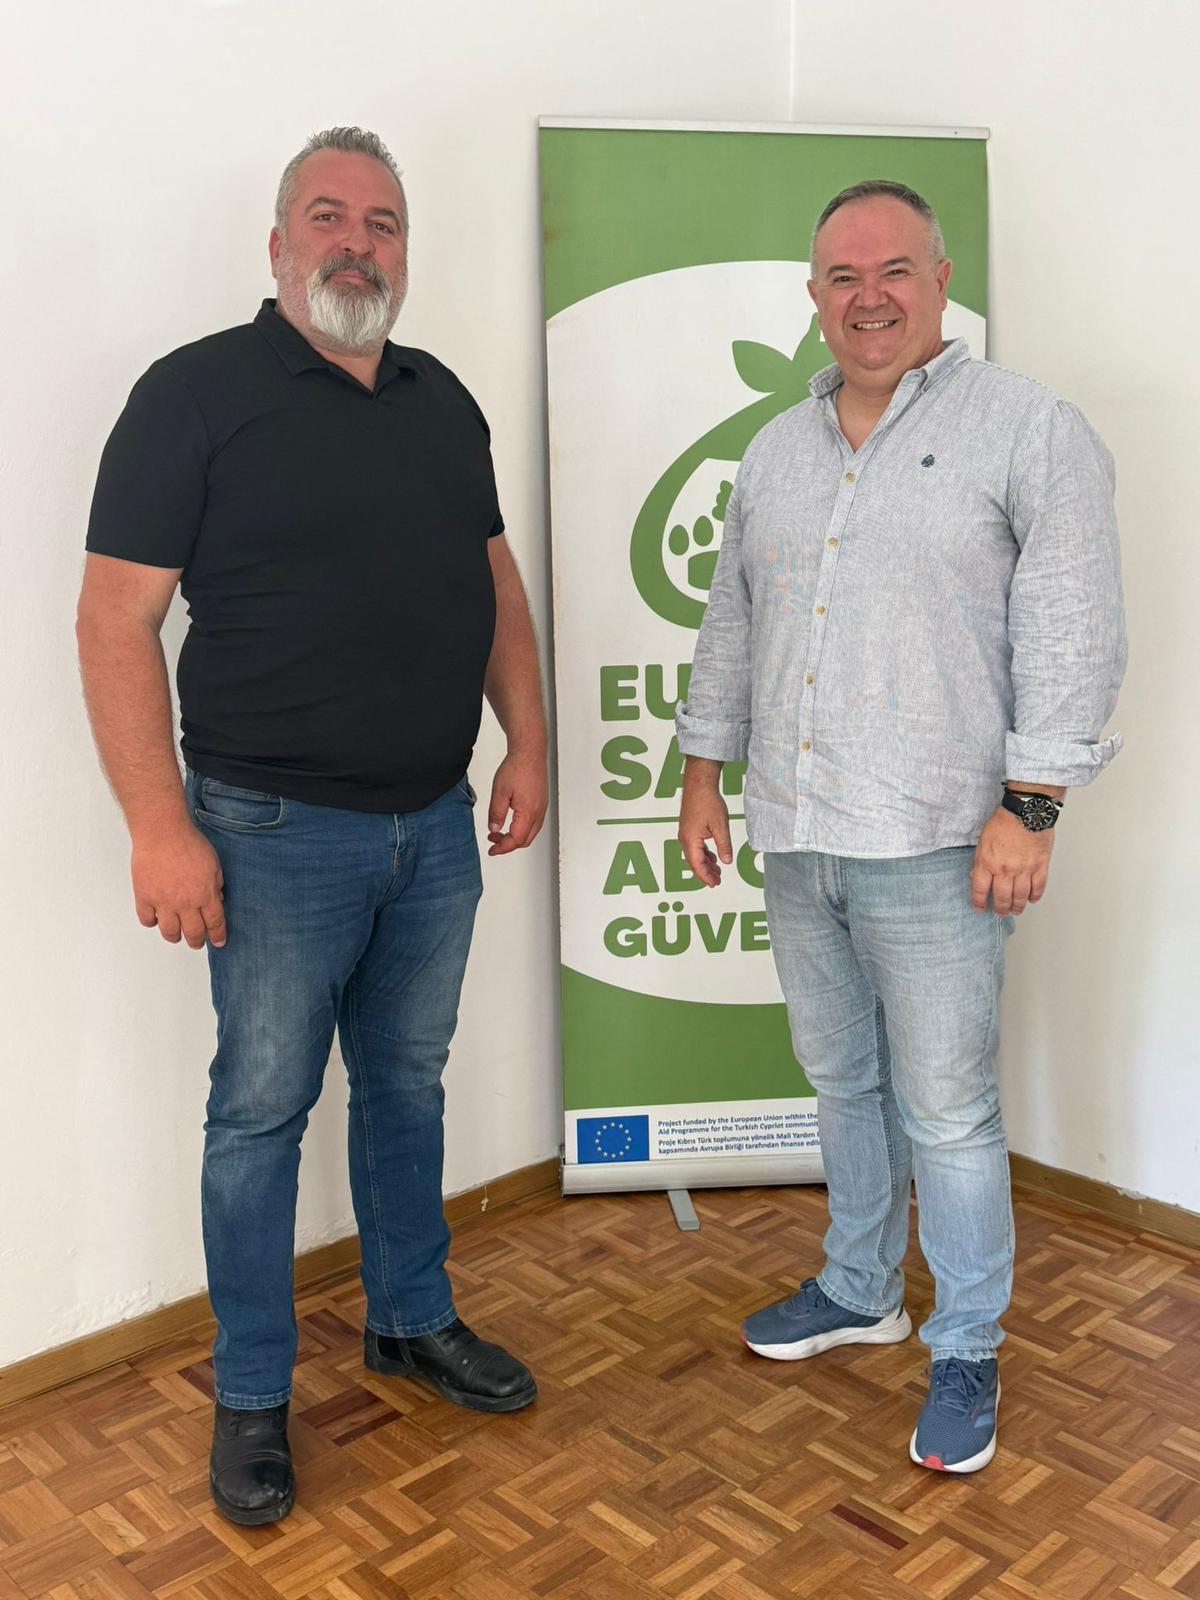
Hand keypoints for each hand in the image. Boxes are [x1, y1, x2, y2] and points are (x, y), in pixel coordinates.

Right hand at [131, 823, 225, 947]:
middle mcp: (185, 903)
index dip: (217, 935)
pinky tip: (156, 918)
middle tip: (197, 943)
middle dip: (197, 941)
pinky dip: (152, 922)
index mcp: (205, 895)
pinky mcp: (144, 897)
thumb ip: (216, 884)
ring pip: (169, 932)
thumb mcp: (214, 863)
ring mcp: (163, 902)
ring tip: (176, 935)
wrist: (162, 833)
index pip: (214, 923)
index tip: (218, 942)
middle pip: (193, 933)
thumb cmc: (188, 843)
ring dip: (175, 936)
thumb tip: (217, 898)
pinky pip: (147, 920)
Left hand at [486, 747, 547, 856]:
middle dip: (508, 845)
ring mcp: (542, 808)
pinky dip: (522, 828)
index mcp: (528, 812)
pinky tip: (511, 822)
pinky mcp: (542, 802)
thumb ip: (496, 813)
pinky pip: (534, 823)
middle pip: (525, 840)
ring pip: (531, 832)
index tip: (492, 850)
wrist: (529, 753)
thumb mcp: (499, 792)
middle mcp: (538, 812)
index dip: (503, 848)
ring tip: (499, 832)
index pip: (516, 839)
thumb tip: (494, 829)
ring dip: (515, 836)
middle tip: (493, 842)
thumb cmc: (517, 768)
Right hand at [678, 779, 731, 887]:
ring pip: (694, 854)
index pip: (697, 865)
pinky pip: (695, 846)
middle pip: (694, 862)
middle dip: (706, 872)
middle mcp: (685, 838)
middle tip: (717, 881)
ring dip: (705, 863)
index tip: (714, 884)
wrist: (699, 784)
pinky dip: (704, 854)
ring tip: (717, 870)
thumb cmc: (707, 802)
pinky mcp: (689, 828)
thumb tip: (726, 861)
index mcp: (690, 840)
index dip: (706, 876)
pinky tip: (712, 856)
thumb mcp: (720, 826)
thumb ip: (724, 845)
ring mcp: (686, 833)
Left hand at [970, 808, 1054, 915]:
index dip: (979, 902)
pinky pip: (1038, 887)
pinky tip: (1032, 899)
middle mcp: (1005, 869)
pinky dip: (1035, 896)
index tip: (980, 908)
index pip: (980, 890)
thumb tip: (977, 876)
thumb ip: (980, 861)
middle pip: (1002, 897)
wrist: (1027, 811)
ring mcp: (1024, 869)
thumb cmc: (1004, 821)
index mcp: (987, 862)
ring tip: (1016, 910)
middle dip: (1000, 908)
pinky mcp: (1040, 866)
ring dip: (1018, 906)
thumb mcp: (983, 840)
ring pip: (1021, 896)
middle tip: (1001, 912)